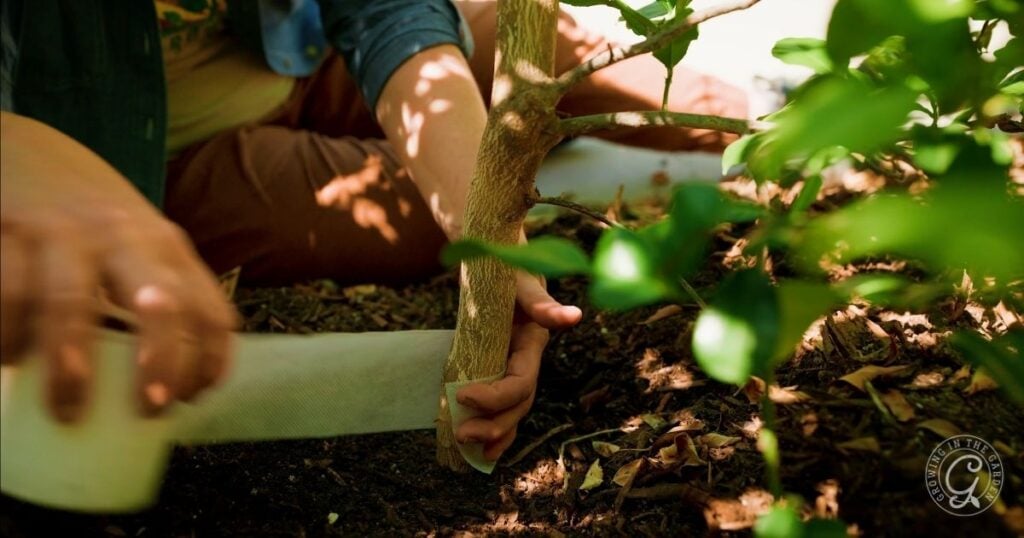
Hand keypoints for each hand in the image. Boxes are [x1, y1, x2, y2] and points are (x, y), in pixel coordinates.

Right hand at [0, 113, 237, 421]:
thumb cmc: (86, 216)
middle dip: (160, 362)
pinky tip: (8, 358)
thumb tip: (182, 378)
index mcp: (164, 246)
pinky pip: (7, 293)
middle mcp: (123, 237)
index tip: (192, 400)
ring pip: (71, 304)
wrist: (17, 145)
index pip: (208, 309)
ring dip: (71, 365)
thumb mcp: (138, 241)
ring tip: (67, 410)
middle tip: (147, 410)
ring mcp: (61, 233)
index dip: (209, 361)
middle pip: (160, 304)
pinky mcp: (5, 231)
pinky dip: (6, 334)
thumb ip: (162, 289)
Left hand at [454, 272, 581, 459]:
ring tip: (468, 447)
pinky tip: (480, 450)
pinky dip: (494, 429)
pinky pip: (502, 406)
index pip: (520, 383)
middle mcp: (528, 361)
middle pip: (519, 405)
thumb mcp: (520, 283)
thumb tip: (574, 317)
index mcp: (533, 345)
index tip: (463, 395)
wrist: (502, 266)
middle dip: (494, 424)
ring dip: (494, 434)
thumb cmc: (510, 271)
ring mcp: (515, 368)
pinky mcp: (499, 370)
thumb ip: (542, 303)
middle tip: (462, 433)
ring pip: (512, 411)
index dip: (495, 396)